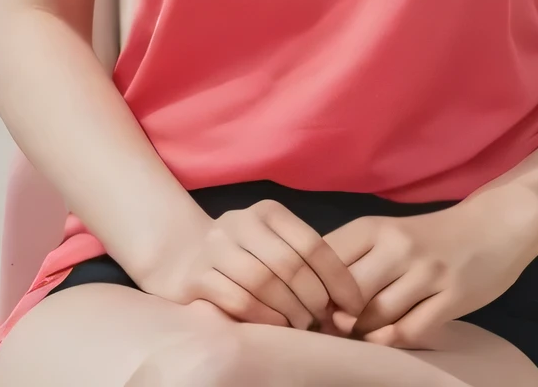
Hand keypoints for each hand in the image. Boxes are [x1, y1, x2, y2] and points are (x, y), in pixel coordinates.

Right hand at [137, 198, 366, 331]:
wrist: (183, 256)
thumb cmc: (245, 256)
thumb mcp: (274, 246)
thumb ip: (305, 263)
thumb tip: (347, 301)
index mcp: (267, 210)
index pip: (312, 243)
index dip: (338, 278)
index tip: (354, 306)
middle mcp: (239, 221)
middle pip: (289, 264)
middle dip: (313, 298)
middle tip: (322, 319)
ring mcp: (214, 247)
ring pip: (263, 282)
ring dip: (289, 311)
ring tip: (300, 325)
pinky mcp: (197, 276)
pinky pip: (239, 301)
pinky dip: (265, 318)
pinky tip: (275, 327)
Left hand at [323, 199, 536, 348]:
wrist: (495, 225)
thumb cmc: (431, 234)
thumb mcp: (387, 236)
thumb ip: (356, 261)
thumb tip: (316, 300)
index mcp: (374, 227)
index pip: (325, 259)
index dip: (311, 289)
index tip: (309, 306)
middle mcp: (398, 246)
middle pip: (348, 292)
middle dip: (335, 317)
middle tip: (334, 329)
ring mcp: (427, 273)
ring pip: (377, 316)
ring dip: (363, 333)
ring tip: (360, 335)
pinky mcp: (453, 298)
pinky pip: (410, 330)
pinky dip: (393, 341)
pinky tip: (389, 338)